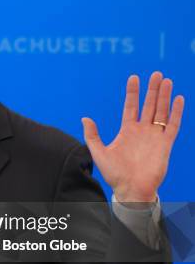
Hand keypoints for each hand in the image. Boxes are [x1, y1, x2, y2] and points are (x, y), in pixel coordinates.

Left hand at [82, 71, 184, 202]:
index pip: (131, 106)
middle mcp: (142, 131)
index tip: (134, 77)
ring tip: (167, 80)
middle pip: (149, 105)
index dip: (132, 92)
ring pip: (161, 112)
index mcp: (127, 131)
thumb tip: (85, 118)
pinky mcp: (165, 144)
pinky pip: (172, 126)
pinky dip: (176, 113)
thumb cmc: (114, 174)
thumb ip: (92, 135)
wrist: (131, 190)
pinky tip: (178, 99)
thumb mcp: (98, 153)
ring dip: (164, 97)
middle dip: (152, 90)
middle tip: (157, 74)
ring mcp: (154, 136)